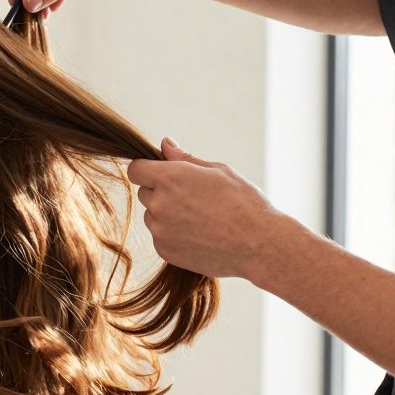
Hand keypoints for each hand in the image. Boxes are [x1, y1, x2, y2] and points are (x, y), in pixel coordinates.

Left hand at [127, 138, 287, 279]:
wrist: (259, 245)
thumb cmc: (244, 203)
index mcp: (170, 178)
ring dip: (166, 214)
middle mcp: (159, 204)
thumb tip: (165, 144)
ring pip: (152, 216)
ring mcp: (160, 230)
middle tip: (192, 197)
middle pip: (145, 193)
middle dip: (161, 192)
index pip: (135, 169)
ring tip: (200, 218)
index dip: (146, 169)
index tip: (159, 172)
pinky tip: (200, 235)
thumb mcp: (218, 171)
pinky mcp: (164, 250)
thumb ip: (184, 159)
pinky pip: (160, 236)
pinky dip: (174, 234)